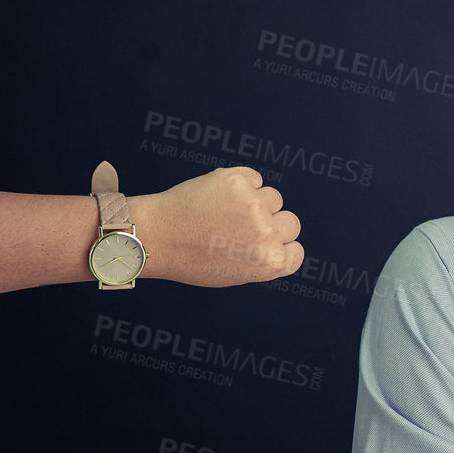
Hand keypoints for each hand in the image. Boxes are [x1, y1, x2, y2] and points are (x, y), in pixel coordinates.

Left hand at [128, 166, 301, 285]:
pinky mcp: (238, 181)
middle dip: (272, 224)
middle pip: (291, 222)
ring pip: (273, 198)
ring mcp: (254, 205)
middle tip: (243, 228)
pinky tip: (220, 196)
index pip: (296, 251)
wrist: (156, 236)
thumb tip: (280, 240)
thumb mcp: (235, 274)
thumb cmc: (190, 259)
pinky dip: (242, 184)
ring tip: (226, 211)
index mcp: (270, 262)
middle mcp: (267, 233)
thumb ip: (263, 259)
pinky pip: (254, 178)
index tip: (263, 245)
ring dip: (257, 202)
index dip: (280, 247)